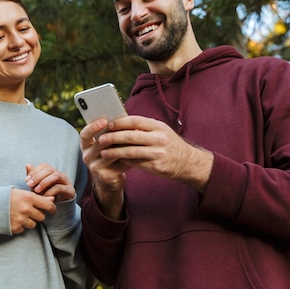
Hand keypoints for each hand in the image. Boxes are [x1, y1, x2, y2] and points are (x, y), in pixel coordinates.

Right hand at [9, 188, 55, 233]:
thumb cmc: (7, 197)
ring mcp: (21, 219)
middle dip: (38, 215)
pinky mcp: (15, 227)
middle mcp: (26, 209)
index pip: (48, 205)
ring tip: (20, 215)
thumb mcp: (22, 193)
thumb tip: (52, 199)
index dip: (52, 208)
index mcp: (29, 197)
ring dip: (29, 221)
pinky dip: (20, 226)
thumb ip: (38, 197)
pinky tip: (14, 219)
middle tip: (30, 211)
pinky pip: (23, 229)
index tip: (53, 210)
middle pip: (41, 217)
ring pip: (33, 224)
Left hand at [25, 163, 74, 200]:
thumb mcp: (38, 186)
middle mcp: (60, 174)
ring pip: (56, 176)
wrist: (61, 206)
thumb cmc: (48, 194)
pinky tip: (45, 196)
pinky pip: (60, 187)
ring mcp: (66, 181)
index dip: (35, 171)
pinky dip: (51, 191)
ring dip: (44, 182)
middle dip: (38, 176)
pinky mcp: (69, 190)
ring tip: (36, 190)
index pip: (44, 165)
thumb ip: (34, 177)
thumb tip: (27, 165)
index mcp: (53, 172)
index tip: (26, 180)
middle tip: (29, 185)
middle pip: (50, 169)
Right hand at [80, 118, 128, 218]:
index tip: (104, 120)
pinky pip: (120, 164)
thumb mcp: (107, 144)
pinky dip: (130, 156)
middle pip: (99, 143)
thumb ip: (110, 133)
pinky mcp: (106, 176)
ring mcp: (95, 167)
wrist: (110, 180)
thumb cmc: (110, 156)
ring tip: (136, 137)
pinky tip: (139, 151)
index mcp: (85, 146)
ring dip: (124, 145)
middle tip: (127, 127)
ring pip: (111, 153)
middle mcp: (87, 156)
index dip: (93, 127)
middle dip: (114, 134)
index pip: (84, 134)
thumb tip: (124, 119)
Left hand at [97, 116, 213, 192]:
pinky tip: (115, 160)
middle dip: (114, 138)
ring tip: (104, 152)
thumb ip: (143, 127)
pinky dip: (124, 161)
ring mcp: (158, 153)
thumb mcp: (160, 131)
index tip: (108, 124)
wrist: (188, 162)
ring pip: (131, 152)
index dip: (120, 122)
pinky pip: (136, 163)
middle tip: (101, 139)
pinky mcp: (156, 166)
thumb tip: (120, 124)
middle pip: (131, 137)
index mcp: (158, 127)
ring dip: (115, 152)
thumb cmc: (169, 143)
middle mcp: (159, 139)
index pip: (135, 121)